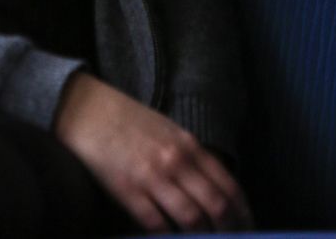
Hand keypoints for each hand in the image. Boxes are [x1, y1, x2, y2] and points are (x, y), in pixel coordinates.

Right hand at [54, 73, 252, 232]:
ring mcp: (152, 177)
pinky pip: (157, 225)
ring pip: (191, 220)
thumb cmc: (128, 120)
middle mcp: (176, 161)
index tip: (248, 230)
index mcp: (189, 145)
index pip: (228, 186)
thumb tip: (213, 190)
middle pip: (215, 207)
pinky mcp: (128, 191)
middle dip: (229, 233)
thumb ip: (191, 157)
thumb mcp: (168, 130)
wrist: (87, 109)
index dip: (243, 214)